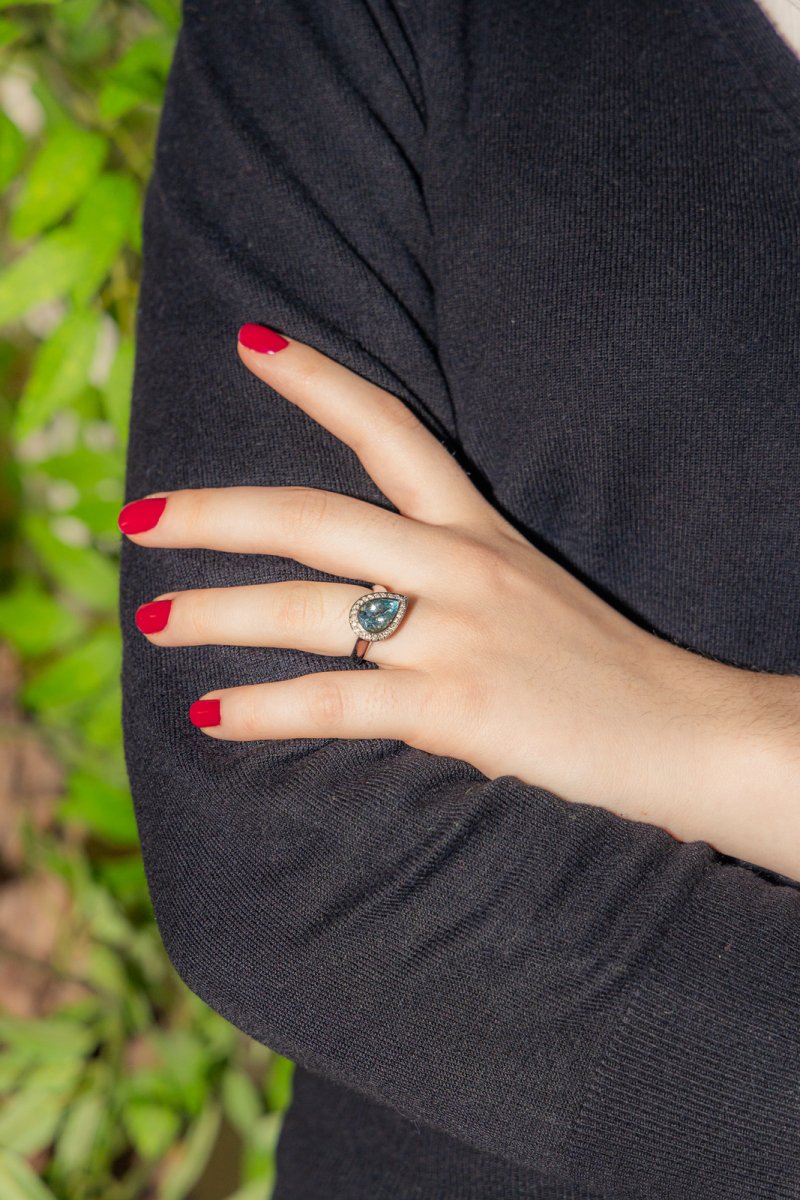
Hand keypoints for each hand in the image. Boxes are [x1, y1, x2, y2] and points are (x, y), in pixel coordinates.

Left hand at [119, 323, 797, 868]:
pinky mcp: (460, 709)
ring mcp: (459, 635)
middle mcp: (462, 566)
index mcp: (478, 530)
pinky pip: (338, 701)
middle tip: (140, 516)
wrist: (688, 732)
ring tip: (153, 621)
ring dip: (217, 614)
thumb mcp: (526, 599)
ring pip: (309, 609)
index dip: (318, 381)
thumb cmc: (604, 671)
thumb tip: (370, 615)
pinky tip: (211, 718)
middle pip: (315, 518)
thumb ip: (449, 589)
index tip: (252, 342)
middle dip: (216, 514)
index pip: (391, 431)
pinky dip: (265, 710)